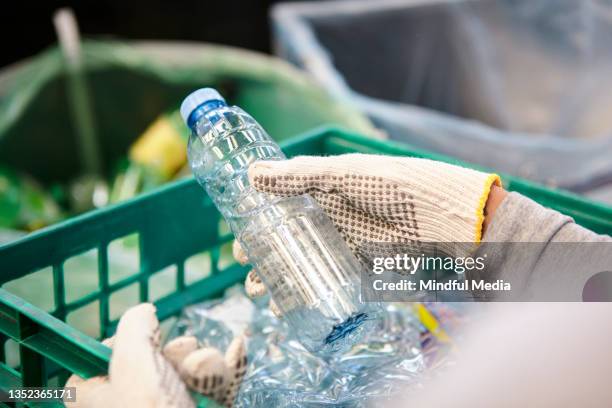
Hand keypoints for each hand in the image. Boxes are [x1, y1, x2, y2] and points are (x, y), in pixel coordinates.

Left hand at [65, 303, 246, 407]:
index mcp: (98, 396)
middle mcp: (132, 401)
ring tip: (205, 377)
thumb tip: (144, 311)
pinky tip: (237, 353)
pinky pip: (214, 382)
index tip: (147, 338)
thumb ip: (134, 329)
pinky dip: (226, 370)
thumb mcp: (133, 364)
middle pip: (157, 357)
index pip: (105, 356)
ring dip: (205, 364)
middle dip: (179, 352)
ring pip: (190, 367)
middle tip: (182, 358)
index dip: (129, 342)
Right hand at [234, 153, 502, 305]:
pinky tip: (286, 305)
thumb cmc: (390, 185)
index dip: (258, 218)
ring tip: (260, 290)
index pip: (281, 203)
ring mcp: (342, 242)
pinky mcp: (357, 266)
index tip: (238, 233)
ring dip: (278, 277)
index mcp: (323, 189)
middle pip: (287, 236)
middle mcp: (329, 216)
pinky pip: (324, 280)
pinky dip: (304, 293)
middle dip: (263, 253)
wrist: (438, 216)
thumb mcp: (342, 175)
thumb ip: (299, 176)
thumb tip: (252, 173)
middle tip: (246, 265)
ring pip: (302, 262)